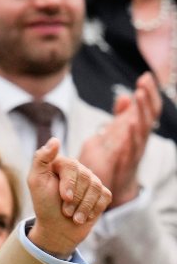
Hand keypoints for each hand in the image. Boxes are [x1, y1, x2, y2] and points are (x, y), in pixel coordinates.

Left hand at [26, 138, 111, 257]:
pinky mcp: (102, 194)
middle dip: (75, 199)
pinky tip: (84, 217)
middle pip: (86, 178)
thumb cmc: (44, 204)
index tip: (64, 198)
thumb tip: (55, 139)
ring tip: (73, 217)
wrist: (56, 228)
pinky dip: (93, 210)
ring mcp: (92, 181)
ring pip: (96, 188)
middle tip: (65, 211)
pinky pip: (105, 198)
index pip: (72, 166)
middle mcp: (79, 169)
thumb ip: (41, 159)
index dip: (69, 184)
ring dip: (83, 208)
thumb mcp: (36, 182)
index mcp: (62, 163)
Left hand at [78, 73, 159, 208]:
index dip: (148, 92)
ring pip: (142, 128)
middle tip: (144, 81)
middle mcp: (141, 139)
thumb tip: (125, 96)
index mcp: (138, 130)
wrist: (114, 187)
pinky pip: (131, 147)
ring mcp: (135, 151)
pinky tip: (130, 123)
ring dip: (141, 112)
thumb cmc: (116, 159)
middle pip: (149, 115)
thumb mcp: (117, 133)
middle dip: (148, 97)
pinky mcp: (126, 162)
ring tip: (139, 95)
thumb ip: (122, 116)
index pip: (147, 108)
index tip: (145, 76)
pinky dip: (132, 135)